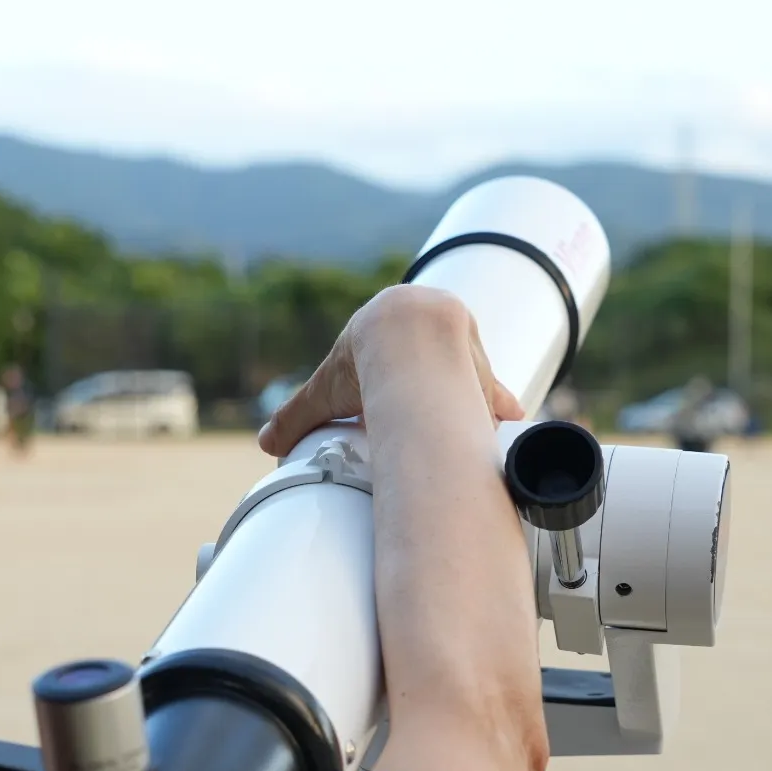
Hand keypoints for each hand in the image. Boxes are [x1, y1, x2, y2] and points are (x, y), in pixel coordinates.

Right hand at [258, 285, 524, 457]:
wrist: (404, 333)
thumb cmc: (363, 357)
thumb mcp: (325, 391)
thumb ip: (297, 418)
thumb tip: (266, 445)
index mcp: (392, 325)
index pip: (397, 353)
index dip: (397, 375)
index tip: (398, 395)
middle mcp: (430, 329)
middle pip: (437, 366)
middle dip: (442, 389)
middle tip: (440, 418)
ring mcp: (459, 342)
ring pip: (466, 376)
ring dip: (470, 398)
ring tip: (471, 426)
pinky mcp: (483, 363)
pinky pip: (490, 388)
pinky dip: (494, 405)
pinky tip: (505, 419)